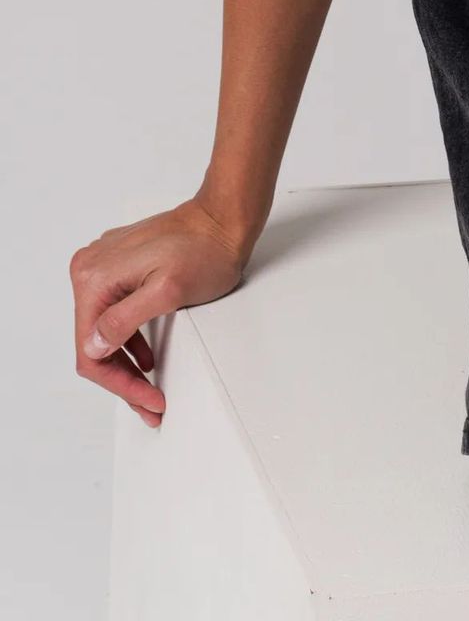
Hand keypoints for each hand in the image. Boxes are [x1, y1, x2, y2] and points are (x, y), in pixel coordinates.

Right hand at [69, 196, 253, 428]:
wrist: (224, 218)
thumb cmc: (206, 249)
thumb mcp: (168, 292)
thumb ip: (125, 320)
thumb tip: (95, 345)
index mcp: (95, 276)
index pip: (91, 349)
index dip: (118, 383)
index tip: (146, 399)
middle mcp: (91, 268)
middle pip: (95, 342)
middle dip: (122, 379)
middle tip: (150, 404)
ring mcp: (105, 265)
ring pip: (104, 330)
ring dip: (125, 363)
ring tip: (149, 388)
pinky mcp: (121, 266)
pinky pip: (114, 312)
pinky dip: (128, 338)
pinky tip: (144, 356)